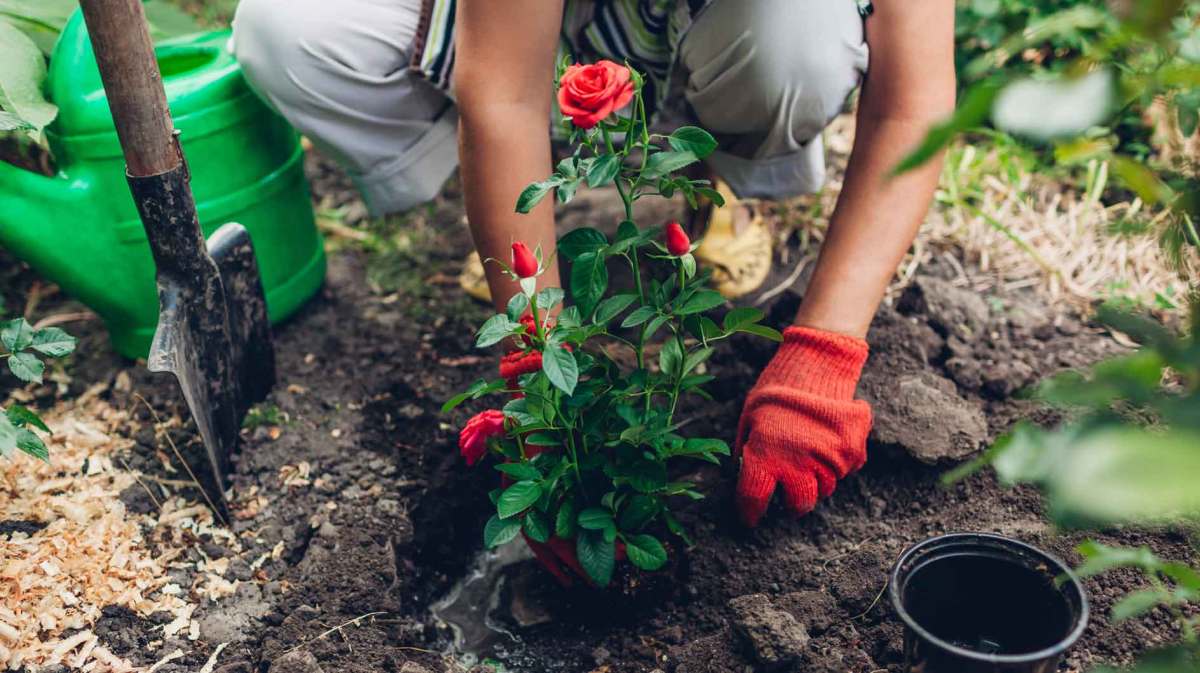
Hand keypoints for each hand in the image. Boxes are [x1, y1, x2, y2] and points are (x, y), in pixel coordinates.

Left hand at [735, 326, 871, 526]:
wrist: (816, 362)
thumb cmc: (776, 390)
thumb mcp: (749, 418)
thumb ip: (747, 450)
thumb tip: (744, 476)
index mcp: (765, 455)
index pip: (754, 499)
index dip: (750, 513)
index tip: (751, 518)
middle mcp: (797, 463)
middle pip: (799, 504)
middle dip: (793, 502)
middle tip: (790, 489)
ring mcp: (828, 459)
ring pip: (825, 488)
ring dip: (816, 480)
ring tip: (809, 455)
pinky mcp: (852, 451)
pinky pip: (846, 470)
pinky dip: (837, 463)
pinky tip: (827, 441)